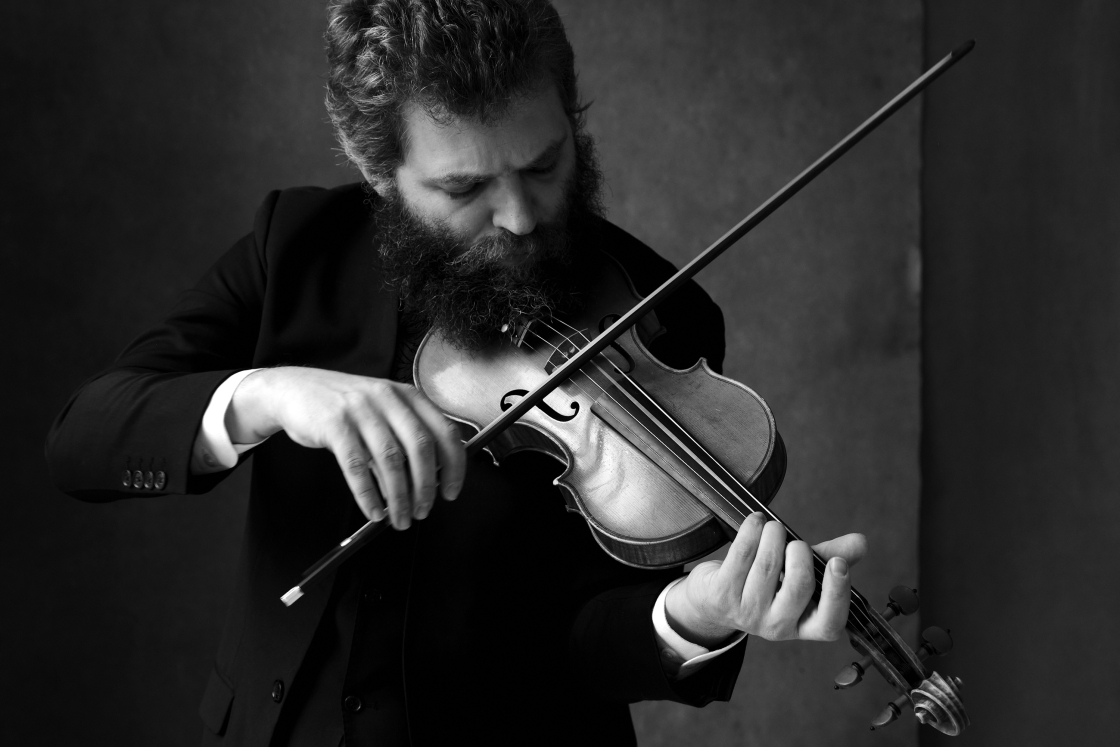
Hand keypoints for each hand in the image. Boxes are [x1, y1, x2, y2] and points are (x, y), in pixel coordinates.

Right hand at [226, 367, 465, 528]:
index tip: (452, 493)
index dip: (454, 466)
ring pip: (390, 460)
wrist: (292, 390)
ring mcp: (361, 409)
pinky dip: (368, 495)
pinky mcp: (335, 424)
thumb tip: (429, 482)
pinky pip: (357, 467)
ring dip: (399, 497)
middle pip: (420, 447)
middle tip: (423, 512)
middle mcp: (388, 398)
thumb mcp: (381, 411)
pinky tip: (373, 512)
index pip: (445, 431)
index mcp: (408, 396)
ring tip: (399, 519)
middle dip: (426, 486)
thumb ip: (404, 438)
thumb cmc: (343, 407)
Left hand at [664, 512, 866, 647]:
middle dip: (800, 555)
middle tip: (795, 542)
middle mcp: (777, 626)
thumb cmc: (763, 583)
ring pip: (768, 567)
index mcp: (803, 625)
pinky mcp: (722, 595)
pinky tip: (755, 522)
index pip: (829, 624)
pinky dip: (752, 531)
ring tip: (772, 527)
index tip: (839, 563)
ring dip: (774, 536)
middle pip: (798, 588)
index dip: (837, 594)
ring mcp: (747, 613)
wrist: (712, 600)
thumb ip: (826, 559)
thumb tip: (861, 542)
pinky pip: (741, 555)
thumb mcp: (796, 575)